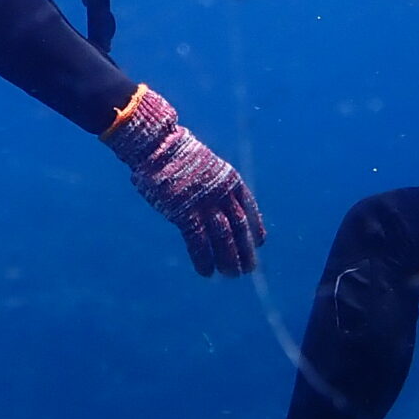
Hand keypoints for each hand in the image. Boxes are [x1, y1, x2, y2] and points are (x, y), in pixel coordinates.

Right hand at [104, 86, 266, 276]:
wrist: (158, 144)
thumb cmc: (176, 154)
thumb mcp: (205, 165)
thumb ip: (212, 184)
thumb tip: (213, 200)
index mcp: (230, 180)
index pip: (249, 209)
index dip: (256, 228)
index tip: (260, 243)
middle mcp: (223, 194)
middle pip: (240, 227)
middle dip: (246, 250)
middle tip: (249, 268)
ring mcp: (205, 204)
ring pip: (224, 238)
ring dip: (229, 259)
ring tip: (232, 274)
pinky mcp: (185, 213)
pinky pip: (199, 242)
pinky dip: (204, 259)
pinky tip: (207, 272)